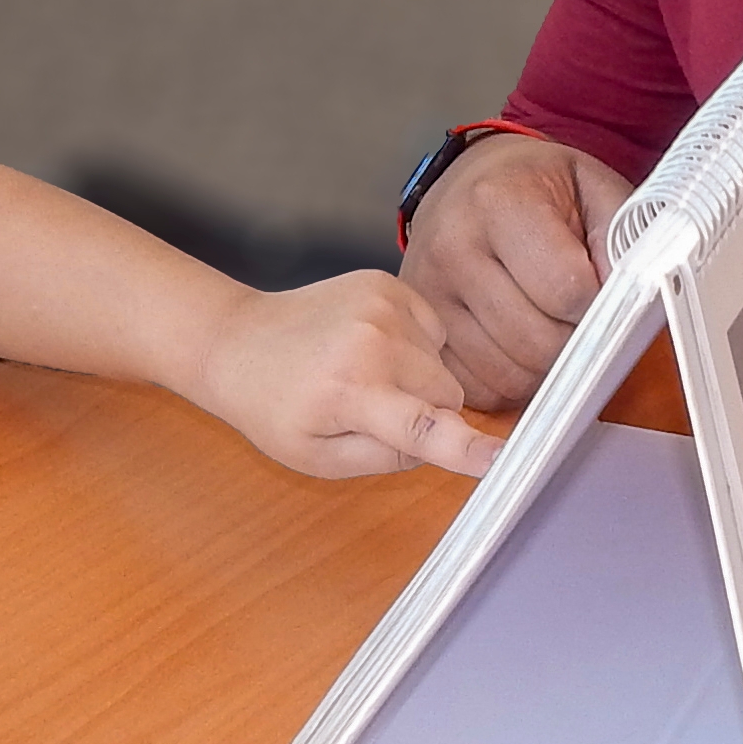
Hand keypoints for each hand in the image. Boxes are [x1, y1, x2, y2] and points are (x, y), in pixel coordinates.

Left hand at [186, 270, 498, 479]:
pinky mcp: (387, 283)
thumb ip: (386, 459)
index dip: (466, 448)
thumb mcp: (319, 458)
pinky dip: (413, 346)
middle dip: (427, 411)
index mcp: (349, 392)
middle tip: (375, 412)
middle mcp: (372, 342)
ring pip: (444, 363)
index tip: (502, 458)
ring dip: (418, 377)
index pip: (421, 428)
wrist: (240, 342)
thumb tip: (444, 447)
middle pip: (448, 394)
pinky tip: (372, 348)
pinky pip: (434, 330)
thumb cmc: (277, 409)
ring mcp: (381, 305)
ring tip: (366, 376)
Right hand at [397, 132, 636, 409]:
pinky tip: (519, 347)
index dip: (598, 306)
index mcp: (498, 201)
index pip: (565, 288)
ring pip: (507, 373)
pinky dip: (509, 382)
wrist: (469, 181)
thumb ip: (620, 236)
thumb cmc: (536, 187)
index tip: (604, 297)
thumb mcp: (592, 186)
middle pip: (535, 340)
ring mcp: (428, 295)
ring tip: (552, 330)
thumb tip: (631, 296)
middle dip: (574, 344)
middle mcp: (453, 248)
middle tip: (582, 320)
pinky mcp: (419, 333)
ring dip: (544, 370)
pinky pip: (476, 388)